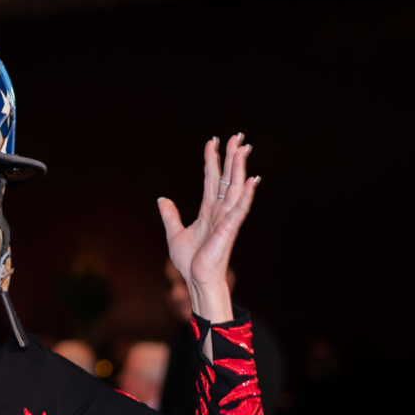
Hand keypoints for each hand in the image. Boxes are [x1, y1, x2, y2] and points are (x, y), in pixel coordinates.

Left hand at [157, 134, 259, 321]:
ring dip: (240, 168)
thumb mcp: (174, 233)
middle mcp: (219, 210)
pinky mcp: (229, 229)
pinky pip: (239, 209)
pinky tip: (252, 180)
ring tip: (244, 148)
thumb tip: (162, 199)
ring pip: (235, 187)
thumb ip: (170, 215)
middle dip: (232, 156)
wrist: (196, 279)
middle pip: (227, 177)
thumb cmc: (190, 261)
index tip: (213, 140)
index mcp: (207, 209)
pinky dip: (246, 194)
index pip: (211, 178)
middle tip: (238, 135)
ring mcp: (226, 218)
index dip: (212, 159)